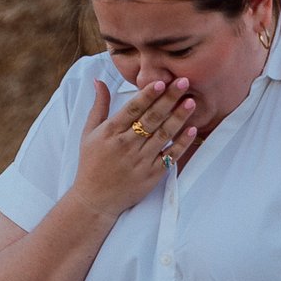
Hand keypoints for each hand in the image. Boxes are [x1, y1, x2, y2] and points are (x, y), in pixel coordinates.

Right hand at [70, 76, 197, 220]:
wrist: (95, 199)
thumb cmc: (91, 163)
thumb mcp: (88, 133)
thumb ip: (99, 106)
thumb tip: (99, 80)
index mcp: (110, 133)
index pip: (132, 109)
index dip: (147, 95)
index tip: (161, 81)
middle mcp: (126, 145)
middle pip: (151, 118)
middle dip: (168, 99)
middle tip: (183, 82)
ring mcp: (140, 161)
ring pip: (163, 135)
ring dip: (178, 117)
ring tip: (190, 102)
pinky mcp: (151, 175)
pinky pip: (170, 157)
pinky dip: (182, 144)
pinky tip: (192, 130)